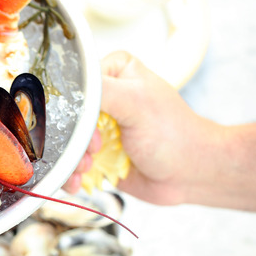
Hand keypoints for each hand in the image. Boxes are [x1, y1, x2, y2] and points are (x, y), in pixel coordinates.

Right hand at [67, 51, 224, 205]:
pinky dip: (70, 174)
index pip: (75, 82)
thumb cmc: (174, 134)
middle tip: (91, 150)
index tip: (87, 124)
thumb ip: (100, 90)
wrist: (190, 174)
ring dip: (70, 159)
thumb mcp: (136, 102)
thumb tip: (66, 89)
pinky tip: (79, 181)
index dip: (73, 106)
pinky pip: (69, 163)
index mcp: (113, 73)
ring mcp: (98, 129)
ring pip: (65, 141)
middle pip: (65, 115)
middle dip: (70, 138)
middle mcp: (103, 99)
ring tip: (88, 167)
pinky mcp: (95, 155)